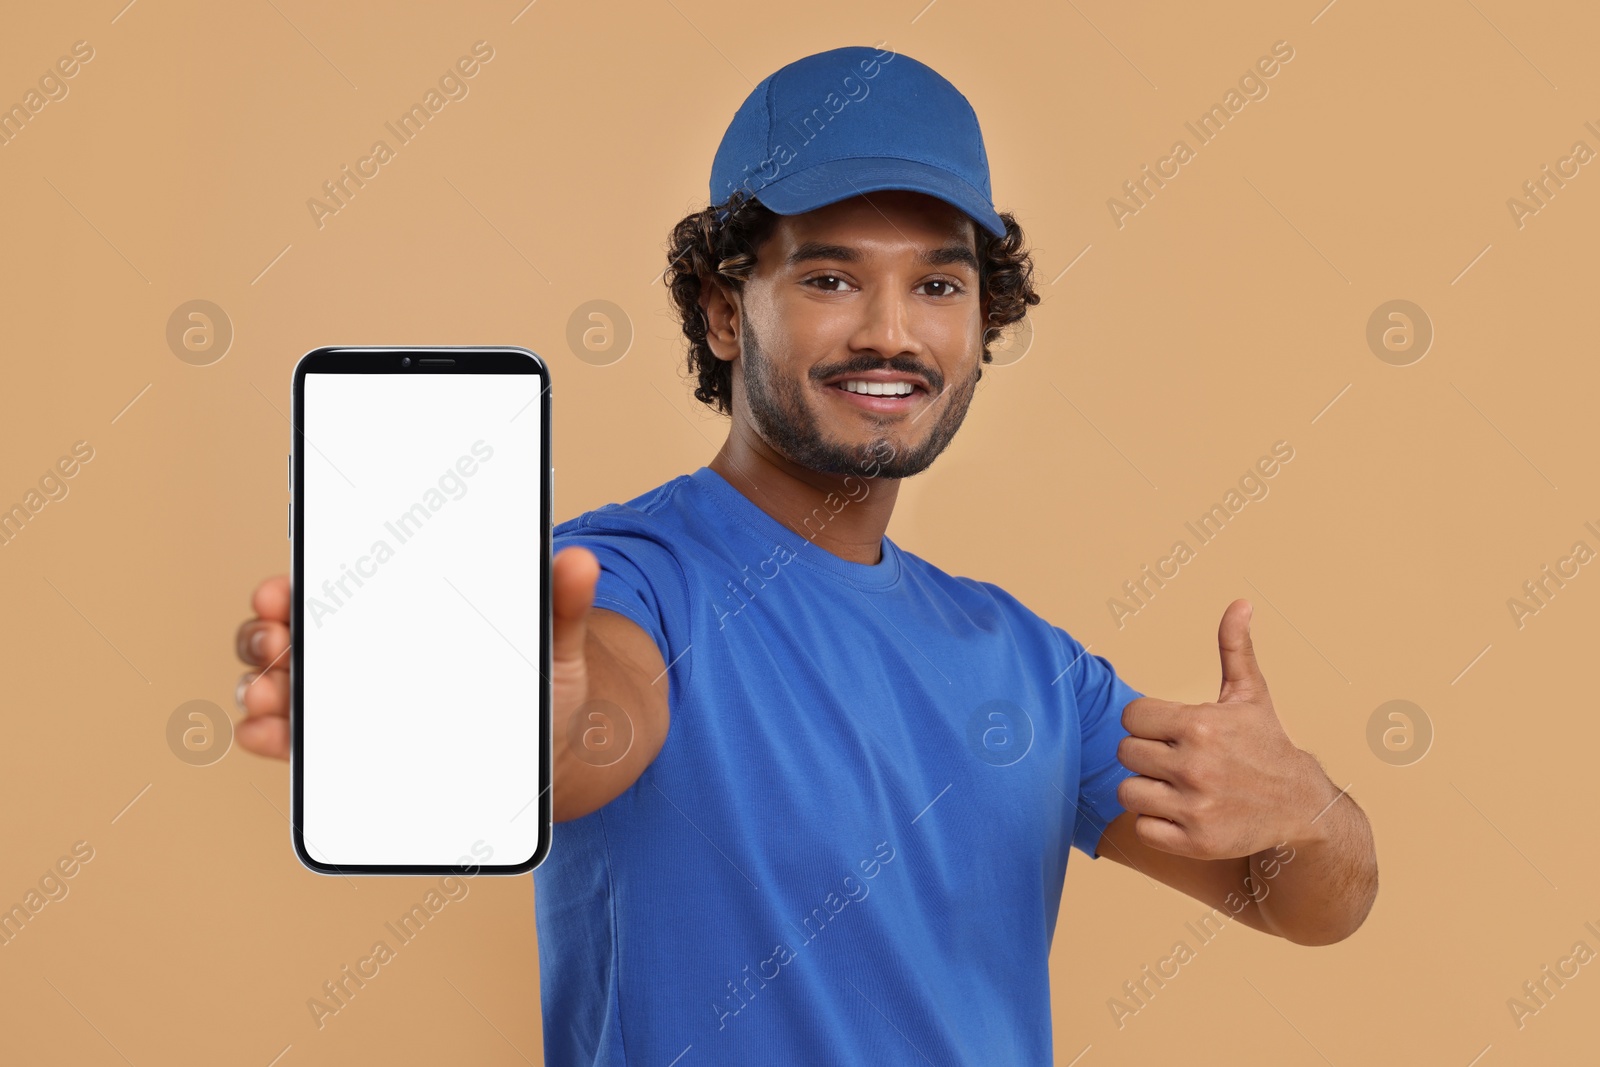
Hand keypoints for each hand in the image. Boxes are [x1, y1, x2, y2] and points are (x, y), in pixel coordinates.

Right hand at [233, 547, 603, 763]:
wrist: (545, 751)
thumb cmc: (537, 682)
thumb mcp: (552, 642)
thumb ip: (562, 604)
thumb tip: (581, 560)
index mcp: (392, 609)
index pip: (326, 587)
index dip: (291, 587)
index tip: (282, 591)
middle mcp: (353, 651)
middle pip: (284, 634)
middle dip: (264, 633)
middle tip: (277, 638)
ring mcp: (342, 703)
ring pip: (278, 685)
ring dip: (262, 686)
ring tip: (270, 692)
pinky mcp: (343, 754)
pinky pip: (292, 743)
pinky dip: (270, 737)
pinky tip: (269, 735)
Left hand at [1114, 598, 1328, 859]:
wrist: (1302, 807)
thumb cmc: (1265, 745)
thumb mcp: (1250, 695)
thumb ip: (1235, 648)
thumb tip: (1240, 602)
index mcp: (1201, 724)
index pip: (1131, 717)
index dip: (1147, 723)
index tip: (1171, 731)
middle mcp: (1197, 765)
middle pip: (1126, 753)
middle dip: (1146, 755)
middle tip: (1175, 760)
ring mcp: (1196, 806)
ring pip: (1128, 792)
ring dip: (1147, 790)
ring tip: (1177, 787)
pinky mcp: (1195, 841)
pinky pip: (1143, 828)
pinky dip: (1157, 824)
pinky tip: (1184, 813)